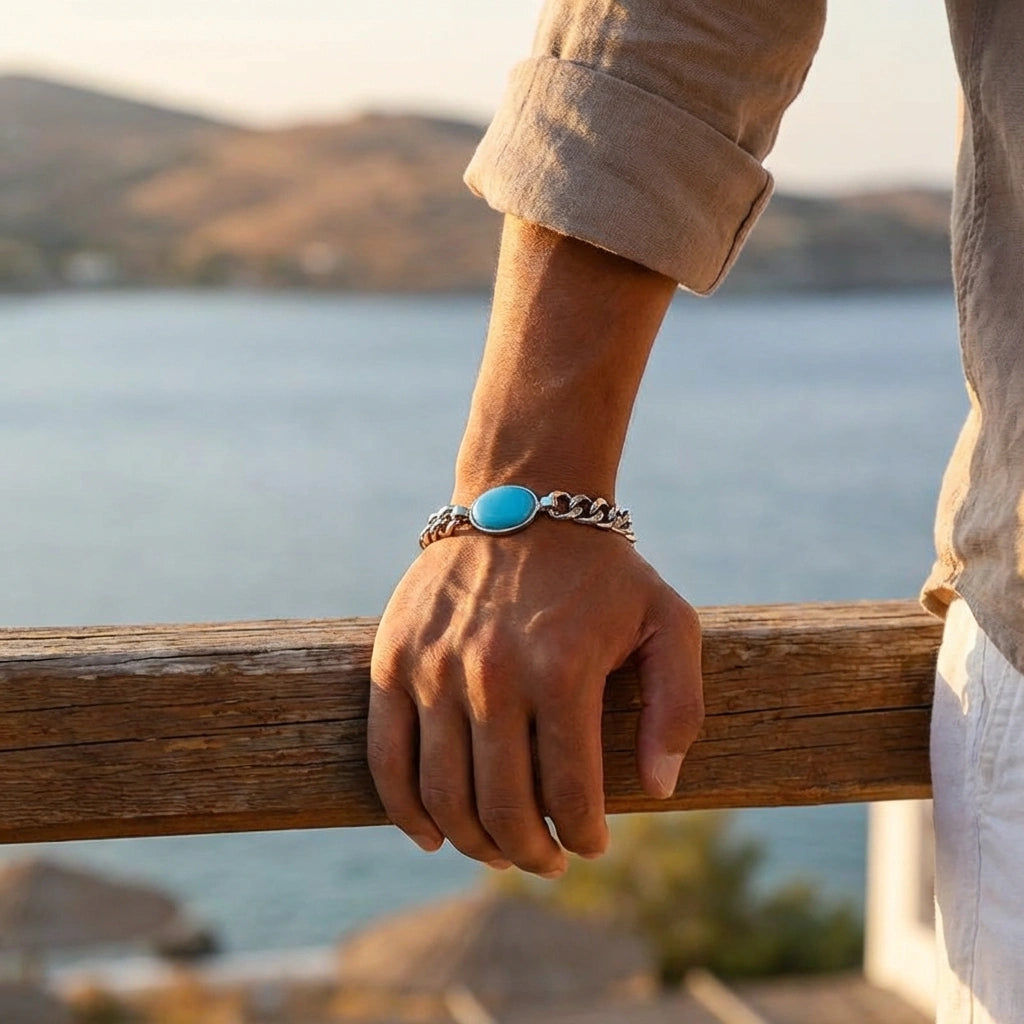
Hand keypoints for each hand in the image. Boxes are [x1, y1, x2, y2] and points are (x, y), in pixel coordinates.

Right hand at [368, 520, 702, 876]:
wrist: (521, 499)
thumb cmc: (601, 572)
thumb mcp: (669, 620)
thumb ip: (677, 704)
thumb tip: (659, 789)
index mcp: (563, 670)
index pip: (569, 793)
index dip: (584, 837)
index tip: (590, 846)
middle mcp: (492, 674)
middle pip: (503, 807)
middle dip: (531, 854)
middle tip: (546, 862)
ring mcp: (434, 668)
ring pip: (443, 795)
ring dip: (472, 843)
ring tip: (498, 852)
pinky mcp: (393, 660)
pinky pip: (388, 758)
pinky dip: (405, 811)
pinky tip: (431, 836)